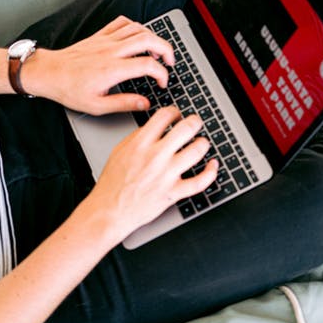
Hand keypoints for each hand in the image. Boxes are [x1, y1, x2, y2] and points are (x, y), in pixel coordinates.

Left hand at [25, 16, 174, 114]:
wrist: (49, 73)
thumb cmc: (69, 90)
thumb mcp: (97, 106)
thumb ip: (124, 104)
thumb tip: (145, 104)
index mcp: (113, 69)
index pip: (148, 65)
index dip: (162, 74)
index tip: (161, 83)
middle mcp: (112, 51)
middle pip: (149, 40)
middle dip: (166, 49)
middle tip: (170, 62)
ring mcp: (106, 40)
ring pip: (138, 29)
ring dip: (154, 37)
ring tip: (158, 50)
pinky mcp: (100, 35)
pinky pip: (122, 23)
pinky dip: (135, 26)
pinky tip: (138, 36)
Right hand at [84, 106, 218, 245]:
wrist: (109, 210)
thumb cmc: (112, 183)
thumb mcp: (119, 151)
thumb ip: (137, 137)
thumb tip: (154, 128)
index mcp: (140, 144)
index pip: (164, 116)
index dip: (174, 112)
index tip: (177, 115)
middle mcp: (155, 157)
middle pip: (185, 129)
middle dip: (194, 122)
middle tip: (196, 123)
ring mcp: (166, 175)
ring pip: (196, 151)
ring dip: (203, 144)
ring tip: (202, 143)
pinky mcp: (173, 193)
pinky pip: (199, 182)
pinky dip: (211, 172)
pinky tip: (213, 165)